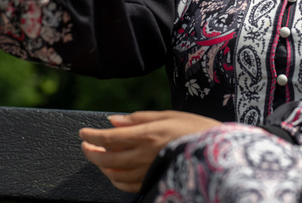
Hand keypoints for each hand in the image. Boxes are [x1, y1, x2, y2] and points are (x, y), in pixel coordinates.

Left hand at [79, 110, 221, 192]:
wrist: (219, 153)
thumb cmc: (195, 128)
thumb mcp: (167, 115)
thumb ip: (138, 118)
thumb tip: (112, 120)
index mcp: (147, 135)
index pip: (109, 137)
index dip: (91, 135)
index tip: (83, 132)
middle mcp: (145, 156)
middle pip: (107, 158)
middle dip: (91, 151)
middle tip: (85, 145)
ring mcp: (149, 172)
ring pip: (114, 174)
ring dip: (101, 166)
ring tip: (97, 157)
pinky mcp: (154, 183)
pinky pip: (127, 186)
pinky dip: (115, 180)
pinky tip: (113, 173)